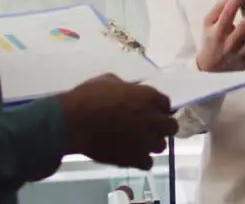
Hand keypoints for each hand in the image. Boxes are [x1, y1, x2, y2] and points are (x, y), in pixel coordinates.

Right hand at [56, 74, 178, 169]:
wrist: (73, 123)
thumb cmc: (88, 97)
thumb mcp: (109, 81)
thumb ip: (127, 87)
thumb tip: (130, 90)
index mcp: (149, 97)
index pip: (166, 104)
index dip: (157, 108)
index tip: (148, 110)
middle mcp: (153, 119)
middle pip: (171, 127)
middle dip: (161, 127)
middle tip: (147, 128)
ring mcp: (146, 141)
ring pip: (160, 146)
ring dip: (151, 143)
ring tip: (136, 142)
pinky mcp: (135, 159)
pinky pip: (148, 163)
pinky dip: (140, 160)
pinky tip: (129, 155)